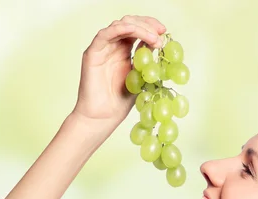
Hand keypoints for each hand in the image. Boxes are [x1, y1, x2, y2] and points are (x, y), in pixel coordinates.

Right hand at [72, 15, 165, 131]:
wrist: (103, 117)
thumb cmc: (120, 102)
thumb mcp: (140, 77)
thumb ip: (147, 60)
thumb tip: (159, 44)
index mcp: (124, 51)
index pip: (137, 30)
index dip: (151, 26)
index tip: (164, 31)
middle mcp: (113, 47)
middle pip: (129, 23)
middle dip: (147, 24)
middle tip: (161, 31)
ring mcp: (102, 49)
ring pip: (119, 25)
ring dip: (139, 27)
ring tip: (154, 38)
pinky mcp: (92, 53)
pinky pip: (104, 34)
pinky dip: (120, 29)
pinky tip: (134, 31)